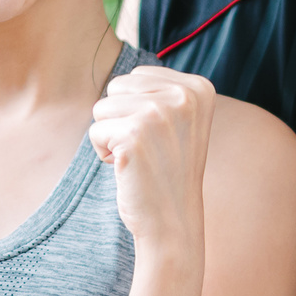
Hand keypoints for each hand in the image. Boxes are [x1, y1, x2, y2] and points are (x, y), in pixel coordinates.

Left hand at [88, 66, 214, 253]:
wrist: (172, 221)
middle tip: (148, 149)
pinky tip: (128, 169)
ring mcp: (159, 114)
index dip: (138, 108)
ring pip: (102, 107)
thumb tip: (121, 77)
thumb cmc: (168, 170)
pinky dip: (103, 153)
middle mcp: (184, 96)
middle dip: (121, 118)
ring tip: (139, 158)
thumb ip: (159, 90)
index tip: (162, 136)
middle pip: (117, 86)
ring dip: (111, 136)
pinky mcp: (134, 135)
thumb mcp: (179, 120)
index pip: (138, 75)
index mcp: (199, 88)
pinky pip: (95, 130)